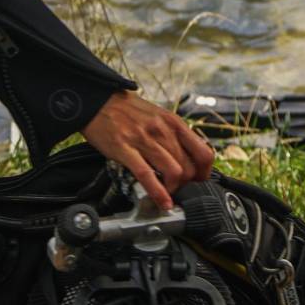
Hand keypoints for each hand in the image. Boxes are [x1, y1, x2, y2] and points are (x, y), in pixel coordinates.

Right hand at [81, 91, 214, 209]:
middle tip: (180, 191)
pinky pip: (146, 175)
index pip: (203, 153)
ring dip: (173, 189)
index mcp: (174, 123)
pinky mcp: (125, 149)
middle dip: (186, 185)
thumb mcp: (159, 116)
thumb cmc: (128, 111)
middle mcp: (163, 131)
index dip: (205, 173)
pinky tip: (162, 203)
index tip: (199, 181)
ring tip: (168, 195)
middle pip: (188, 167)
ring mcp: (144, 140)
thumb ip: (173, 136)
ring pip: (173, 172)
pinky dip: (157, 193)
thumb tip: (186, 158)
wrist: (99, 101)